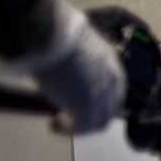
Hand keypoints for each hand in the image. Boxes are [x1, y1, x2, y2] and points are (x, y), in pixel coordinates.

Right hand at [12, 0, 125, 133]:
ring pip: (99, 120)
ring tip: (60, 122)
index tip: (81, 100)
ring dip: (80, 125)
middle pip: (109, 107)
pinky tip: (55, 125)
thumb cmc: (52, 31)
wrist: (48, 34)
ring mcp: (102, 95)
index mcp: (110, 60)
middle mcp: (112, 79)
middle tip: (70, 116)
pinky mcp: (87, 108)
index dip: (97, 98)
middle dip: (91, 114)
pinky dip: (69, 129)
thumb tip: (62, 68)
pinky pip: (82, 127)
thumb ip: (74, 60)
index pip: (112, 88)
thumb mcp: (71, 44)